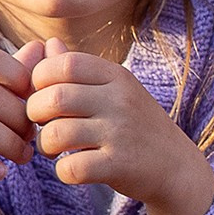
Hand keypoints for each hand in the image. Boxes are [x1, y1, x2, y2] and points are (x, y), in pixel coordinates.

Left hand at [23, 41, 213, 214]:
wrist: (178, 167)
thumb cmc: (137, 126)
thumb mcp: (116, 90)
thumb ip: (80, 70)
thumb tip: (49, 43)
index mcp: (117, 76)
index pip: (64, 64)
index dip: (40, 79)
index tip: (44, 95)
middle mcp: (120, 100)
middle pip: (54, 97)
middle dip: (35, 113)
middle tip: (43, 124)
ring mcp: (121, 133)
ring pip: (56, 134)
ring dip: (45, 144)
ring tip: (53, 149)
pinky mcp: (119, 166)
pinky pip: (71, 168)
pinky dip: (62, 171)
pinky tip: (72, 168)